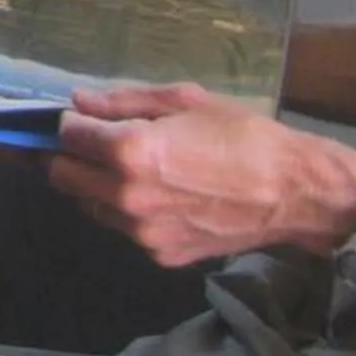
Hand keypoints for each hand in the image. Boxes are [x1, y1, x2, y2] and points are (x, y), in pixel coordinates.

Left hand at [48, 82, 355, 267]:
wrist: (294, 194)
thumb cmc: (243, 135)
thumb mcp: (184, 101)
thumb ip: (124, 102)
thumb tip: (79, 103)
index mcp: (129, 152)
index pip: (66, 135)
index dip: (66, 122)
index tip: (74, 116)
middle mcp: (126, 196)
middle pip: (61, 176)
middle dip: (63, 156)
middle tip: (82, 142)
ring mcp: (142, 232)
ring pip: (88, 205)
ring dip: (91, 184)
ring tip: (121, 166)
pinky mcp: (160, 254)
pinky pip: (122, 228)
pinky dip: (123, 209)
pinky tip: (153, 192)